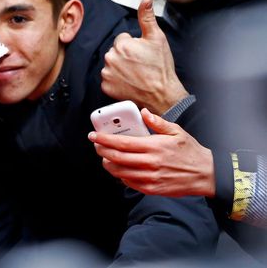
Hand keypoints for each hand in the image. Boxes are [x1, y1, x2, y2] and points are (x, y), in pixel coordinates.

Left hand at [89, 108, 214, 196]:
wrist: (206, 174)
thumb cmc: (190, 152)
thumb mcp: (177, 132)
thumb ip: (158, 122)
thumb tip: (143, 113)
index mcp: (154, 146)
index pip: (122, 143)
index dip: (104, 139)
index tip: (94, 136)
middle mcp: (150, 163)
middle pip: (117, 157)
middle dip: (102, 151)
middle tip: (96, 145)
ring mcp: (151, 177)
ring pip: (120, 172)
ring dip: (108, 164)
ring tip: (105, 157)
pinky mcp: (153, 189)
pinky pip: (130, 183)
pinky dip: (121, 176)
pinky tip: (119, 169)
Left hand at [101, 0, 187, 113]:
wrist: (163, 95)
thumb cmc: (161, 67)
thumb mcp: (157, 38)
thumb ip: (147, 18)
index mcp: (121, 44)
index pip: (122, 39)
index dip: (134, 46)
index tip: (142, 54)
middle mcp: (110, 57)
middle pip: (115, 51)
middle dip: (125, 56)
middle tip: (140, 65)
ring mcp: (107, 73)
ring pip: (111, 64)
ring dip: (119, 67)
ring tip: (135, 74)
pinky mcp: (106, 86)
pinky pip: (108, 79)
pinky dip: (116, 80)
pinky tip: (128, 82)